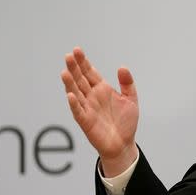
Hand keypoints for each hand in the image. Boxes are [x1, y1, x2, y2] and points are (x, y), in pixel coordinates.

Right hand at [61, 47, 138, 175]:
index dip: (83, 62)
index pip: (89, 72)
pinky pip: (78, 111)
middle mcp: (92, 97)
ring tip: (65, 72)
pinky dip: (74, 103)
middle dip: (74, 68)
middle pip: (80, 79)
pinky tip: (71, 95)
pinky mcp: (86, 121)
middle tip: (68, 56)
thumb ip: (127, 84)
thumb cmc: (126, 122)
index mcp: (102, 89)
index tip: (77, 50)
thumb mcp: (131, 100)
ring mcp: (87, 108)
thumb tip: (122, 67)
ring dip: (70, 83)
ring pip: (76, 93)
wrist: (123, 144)